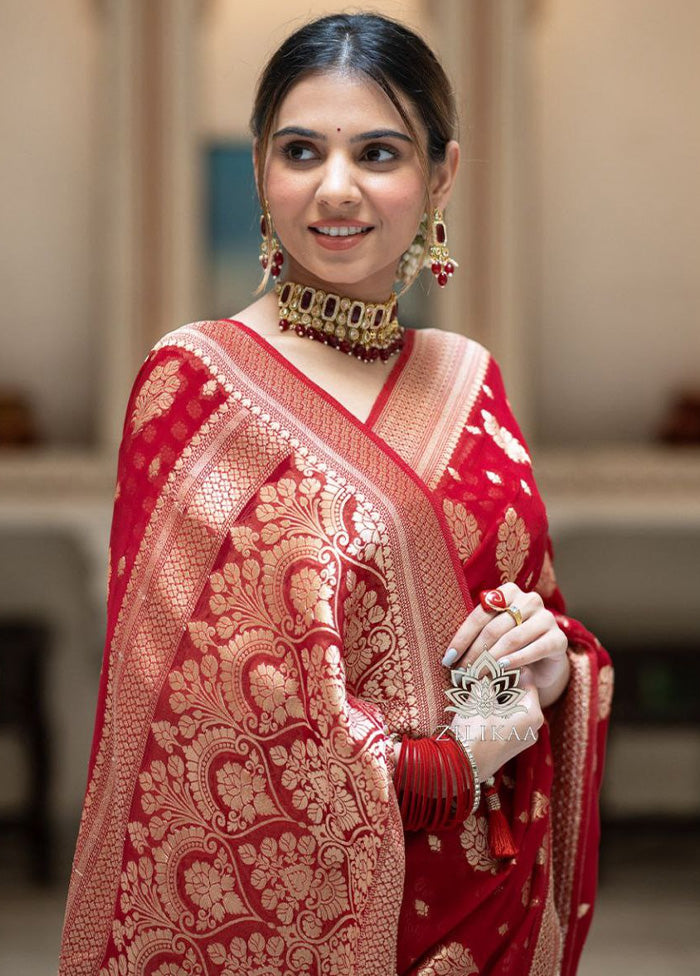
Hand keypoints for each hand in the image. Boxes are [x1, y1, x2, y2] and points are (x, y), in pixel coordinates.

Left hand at [442, 582, 568, 693]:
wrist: (544, 661)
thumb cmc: (511, 645)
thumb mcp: (493, 636)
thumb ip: (477, 635)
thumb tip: (450, 655)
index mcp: (508, 592)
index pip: (479, 615)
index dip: (462, 638)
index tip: (447, 659)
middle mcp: (529, 600)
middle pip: (494, 628)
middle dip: (474, 654)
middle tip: (461, 674)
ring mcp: (546, 618)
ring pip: (512, 639)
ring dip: (491, 661)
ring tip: (476, 677)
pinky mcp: (559, 638)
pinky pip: (535, 649)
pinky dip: (517, 660)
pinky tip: (502, 669)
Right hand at [448, 665, 543, 781]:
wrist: (460, 765)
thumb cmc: (473, 728)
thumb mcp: (480, 695)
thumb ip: (489, 676)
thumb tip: (491, 663)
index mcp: (534, 713)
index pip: (526, 676)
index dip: (507, 666)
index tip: (491, 661)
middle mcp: (534, 727)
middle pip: (519, 692)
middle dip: (500, 681)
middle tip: (482, 674)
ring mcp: (522, 739)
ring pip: (511, 705)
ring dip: (495, 695)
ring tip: (476, 689)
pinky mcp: (509, 746)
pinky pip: (506, 719)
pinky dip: (493, 710)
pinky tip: (476, 706)